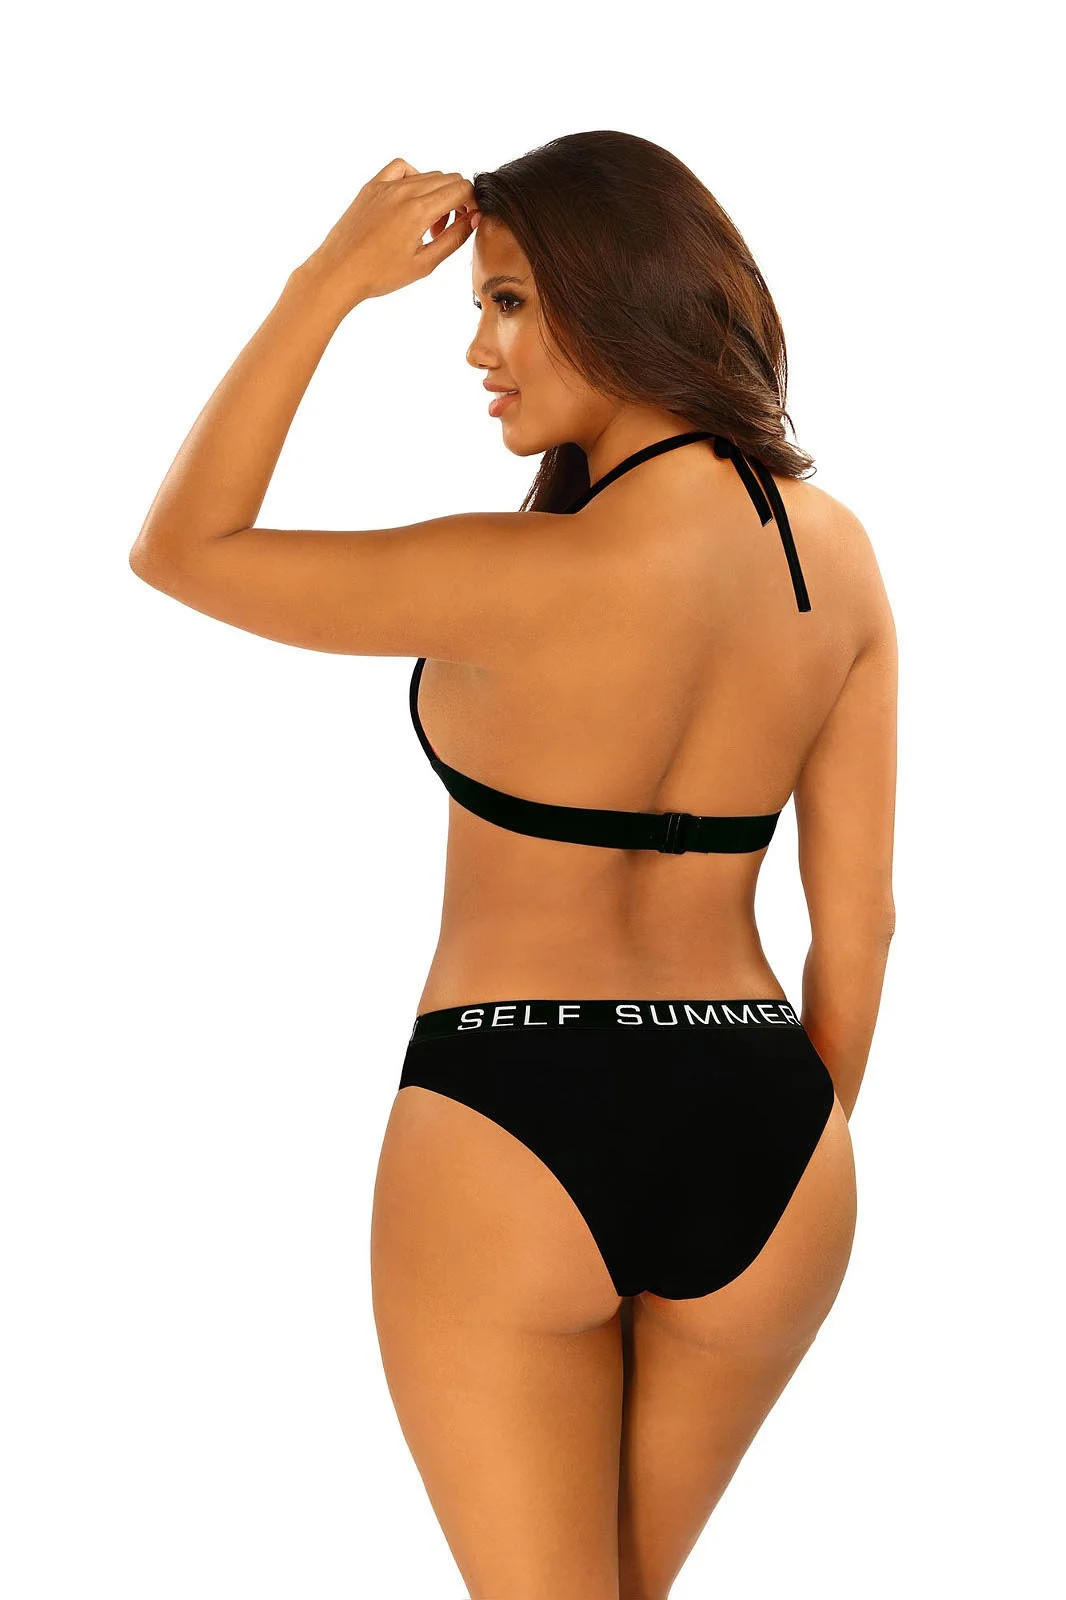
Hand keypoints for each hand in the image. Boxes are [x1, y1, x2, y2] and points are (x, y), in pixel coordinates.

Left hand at [298, 158, 477, 314]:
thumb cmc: (379, 274)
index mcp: (419, 210)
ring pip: (427, 175)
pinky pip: (402, 168)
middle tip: (447, 229)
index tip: (469, 221)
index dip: (473, 204)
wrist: (339, 272)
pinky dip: (414, 178)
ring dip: (437, 194)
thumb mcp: (424, 263)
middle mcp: (404, 190)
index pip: (462, 189)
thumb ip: (454, 239)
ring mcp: (386, 185)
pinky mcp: (372, 186)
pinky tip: (411, 201)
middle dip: (457, 200)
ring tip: (426, 224)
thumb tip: (474, 219)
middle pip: (448, 179)